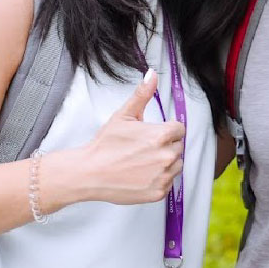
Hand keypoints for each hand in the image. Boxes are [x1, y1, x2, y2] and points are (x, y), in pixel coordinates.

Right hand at [57, 79, 184, 206]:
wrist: (89, 173)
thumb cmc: (105, 145)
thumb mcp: (123, 116)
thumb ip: (142, 94)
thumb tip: (153, 74)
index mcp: (161, 135)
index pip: (179, 129)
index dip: (165, 129)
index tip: (151, 135)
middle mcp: (166, 156)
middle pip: (178, 147)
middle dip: (164, 145)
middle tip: (142, 149)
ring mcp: (163, 176)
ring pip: (176, 165)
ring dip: (164, 163)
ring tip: (142, 162)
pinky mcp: (159, 192)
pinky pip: (168, 182)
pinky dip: (158, 179)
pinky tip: (140, 175)